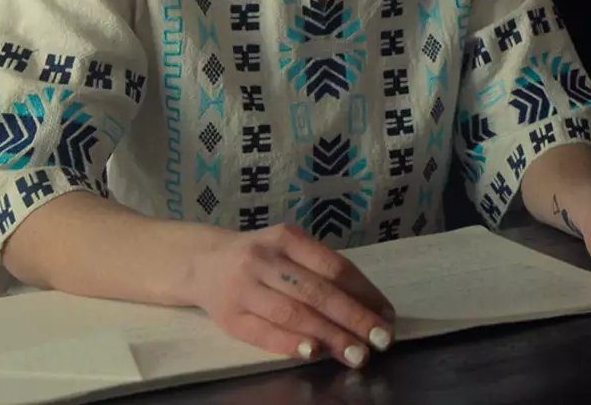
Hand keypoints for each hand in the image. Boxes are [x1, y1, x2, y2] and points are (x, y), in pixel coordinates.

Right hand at [185, 223, 396, 368]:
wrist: (202, 262)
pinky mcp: (229, 316)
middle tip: (382, 339)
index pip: (334, 267)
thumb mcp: (290, 251)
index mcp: (287, 238)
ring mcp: (244, 287)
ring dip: (329, 335)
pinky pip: (264, 332)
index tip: (387, 315)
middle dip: (354, 317)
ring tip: (356, 353)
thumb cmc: (261, 259)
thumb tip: (372, 307)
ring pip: (293, 313)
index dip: (364, 293)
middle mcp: (265, 259)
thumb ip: (324, 272)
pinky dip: (291, 343)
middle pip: (316, 291)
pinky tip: (314, 352)